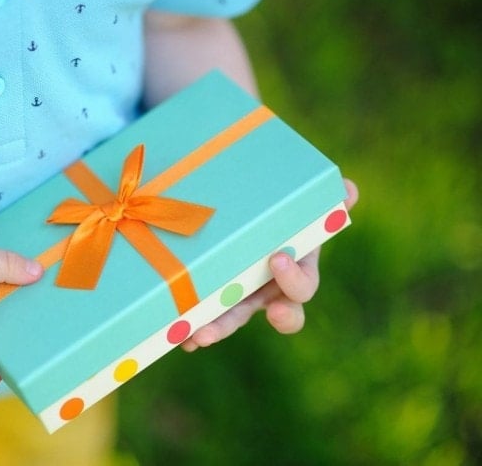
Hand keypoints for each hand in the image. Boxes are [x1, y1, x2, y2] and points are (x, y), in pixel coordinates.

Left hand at [182, 179, 358, 350]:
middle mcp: (270, 288)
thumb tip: (349, 189)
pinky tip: (175, 333)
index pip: (301, 288)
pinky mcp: (214, 293)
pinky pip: (204, 314)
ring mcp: (241, 294)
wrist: (253, 204)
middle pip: (266, 315)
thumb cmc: (280, 208)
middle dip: (243, 322)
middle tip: (224, 326)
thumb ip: (324, 199)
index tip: (277, 260)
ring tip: (195, 337)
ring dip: (214, 330)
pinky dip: (189, 325)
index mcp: (295, 268)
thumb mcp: (299, 203)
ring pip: (230, 320)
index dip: (293, 280)